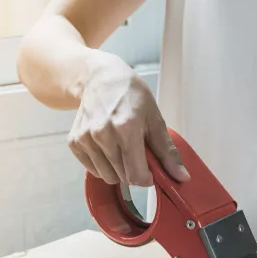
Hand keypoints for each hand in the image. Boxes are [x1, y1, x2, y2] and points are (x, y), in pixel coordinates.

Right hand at [70, 54, 189, 186]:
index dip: (146, 178)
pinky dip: (103, 165)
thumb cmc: (130, 95)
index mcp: (126, 128)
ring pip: (107, 176)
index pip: (135, 175)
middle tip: (136, 151)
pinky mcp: (75, 142)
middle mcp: (102, 134)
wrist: (101, 78)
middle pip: (122, 177)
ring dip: (118, 169)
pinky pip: (93, 170)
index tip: (149, 171)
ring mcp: (86, 138)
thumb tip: (181, 177)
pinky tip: (108, 147)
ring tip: (121, 148)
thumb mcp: (155, 119)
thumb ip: (167, 152)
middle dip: (133, 171)